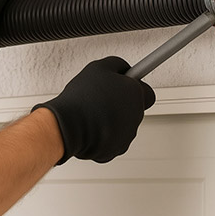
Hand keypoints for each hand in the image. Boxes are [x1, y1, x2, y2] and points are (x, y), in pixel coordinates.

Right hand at [32, 56, 155, 164]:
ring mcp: (127, 136)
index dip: (136, 87)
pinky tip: (90, 126)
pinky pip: (112, 140)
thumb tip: (124, 68)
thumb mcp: (99, 67)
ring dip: (113, 119)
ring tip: (92, 112)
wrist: (66, 127)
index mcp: (136, 94)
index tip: (128, 85)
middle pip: (134, 109)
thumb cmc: (81, 99)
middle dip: (121, 103)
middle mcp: (136, 116)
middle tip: (103, 97)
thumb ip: (118, 65)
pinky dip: (104, 135)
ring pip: (123, 125)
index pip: (148, 92)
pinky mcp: (115, 150)